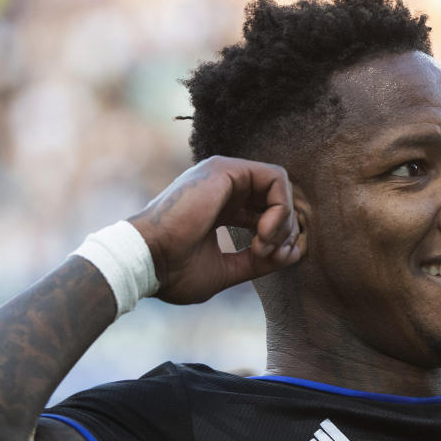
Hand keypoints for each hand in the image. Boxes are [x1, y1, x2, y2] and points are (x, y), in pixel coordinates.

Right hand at [128, 156, 304, 303]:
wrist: (147, 262)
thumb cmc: (175, 271)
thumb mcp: (229, 270)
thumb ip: (259, 261)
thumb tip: (294, 254)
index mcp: (221, 208)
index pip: (266, 214)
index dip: (281, 237)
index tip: (275, 261)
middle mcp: (224, 188)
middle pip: (277, 199)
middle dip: (286, 230)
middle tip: (270, 256)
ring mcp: (224, 175)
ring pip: (280, 187)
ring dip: (283, 222)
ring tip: (263, 247)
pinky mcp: (226, 170)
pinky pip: (276, 179)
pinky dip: (280, 209)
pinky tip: (263, 233)